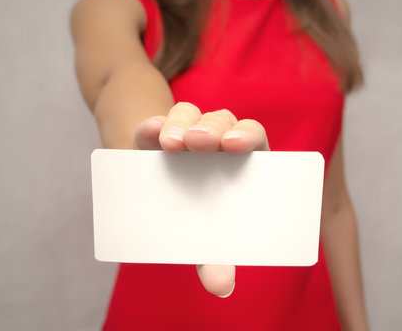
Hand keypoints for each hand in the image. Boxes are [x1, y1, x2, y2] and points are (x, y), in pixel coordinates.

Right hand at [132, 102, 269, 296]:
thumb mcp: (206, 238)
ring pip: (189, 115)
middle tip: (199, 143)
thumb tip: (222, 286)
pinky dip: (152, 126)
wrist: (164, 203)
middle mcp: (217, 139)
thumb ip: (216, 258)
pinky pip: (156, 124)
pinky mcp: (157, 135)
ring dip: (181, 124)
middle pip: (221, 122)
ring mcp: (187, 133)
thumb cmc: (200, 219)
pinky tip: (149, 133)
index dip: (246, 136)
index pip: (252, 136)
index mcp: (242, 159)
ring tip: (171, 144)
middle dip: (212, 129)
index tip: (234, 146)